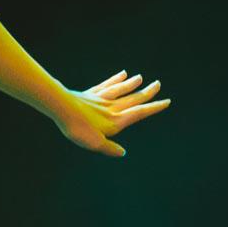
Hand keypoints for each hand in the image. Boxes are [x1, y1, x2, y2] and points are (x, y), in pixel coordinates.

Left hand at [55, 70, 170, 156]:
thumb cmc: (78, 127)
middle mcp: (111, 107)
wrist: (60, 108)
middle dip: (146, 93)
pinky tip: (122, 74)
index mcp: (116, 121)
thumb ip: (110, 148)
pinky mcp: (89, 94)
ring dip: (131, 84)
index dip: (154, 108)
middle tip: (158, 84)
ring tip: (140, 78)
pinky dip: (115, 80)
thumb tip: (122, 153)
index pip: (139, 113)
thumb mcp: (95, 143)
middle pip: (132, 98)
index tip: (166, 101)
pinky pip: (106, 85)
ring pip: (120, 89)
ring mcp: (100, 99)